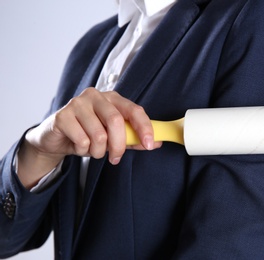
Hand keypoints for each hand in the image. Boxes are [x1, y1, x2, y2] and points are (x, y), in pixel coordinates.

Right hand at [18, 88, 160, 187]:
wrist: (56, 138)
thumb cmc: (87, 134)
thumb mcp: (113, 137)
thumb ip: (133, 138)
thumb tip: (156, 143)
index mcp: (112, 98)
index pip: (134, 109)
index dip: (144, 127)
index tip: (149, 144)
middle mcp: (96, 96)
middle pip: (116, 122)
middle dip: (119, 146)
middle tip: (115, 158)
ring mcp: (78, 103)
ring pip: (98, 135)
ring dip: (97, 151)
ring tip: (92, 150)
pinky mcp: (62, 115)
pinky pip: (82, 140)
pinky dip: (83, 150)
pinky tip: (77, 145)